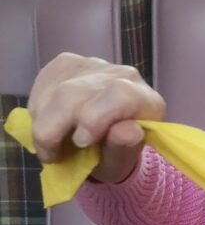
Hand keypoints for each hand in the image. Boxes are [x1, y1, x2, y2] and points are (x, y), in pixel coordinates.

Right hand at [27, 52, 165, 184]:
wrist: (104, 145)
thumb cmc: (115, 155)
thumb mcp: (120, 162)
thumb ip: (124, 148)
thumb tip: (130, 131)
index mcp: (146, 101)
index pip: (119, 95)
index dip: (93, 118)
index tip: (80, 143)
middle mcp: (123, 75)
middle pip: (76, 92)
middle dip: (55, 127)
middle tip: (52, 155)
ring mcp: (94, 65)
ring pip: (55, 88)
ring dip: (43, 121)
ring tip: (49, 145)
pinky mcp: (68, 63)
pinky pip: (43, 84)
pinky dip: (38, 109)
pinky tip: (48, 124)